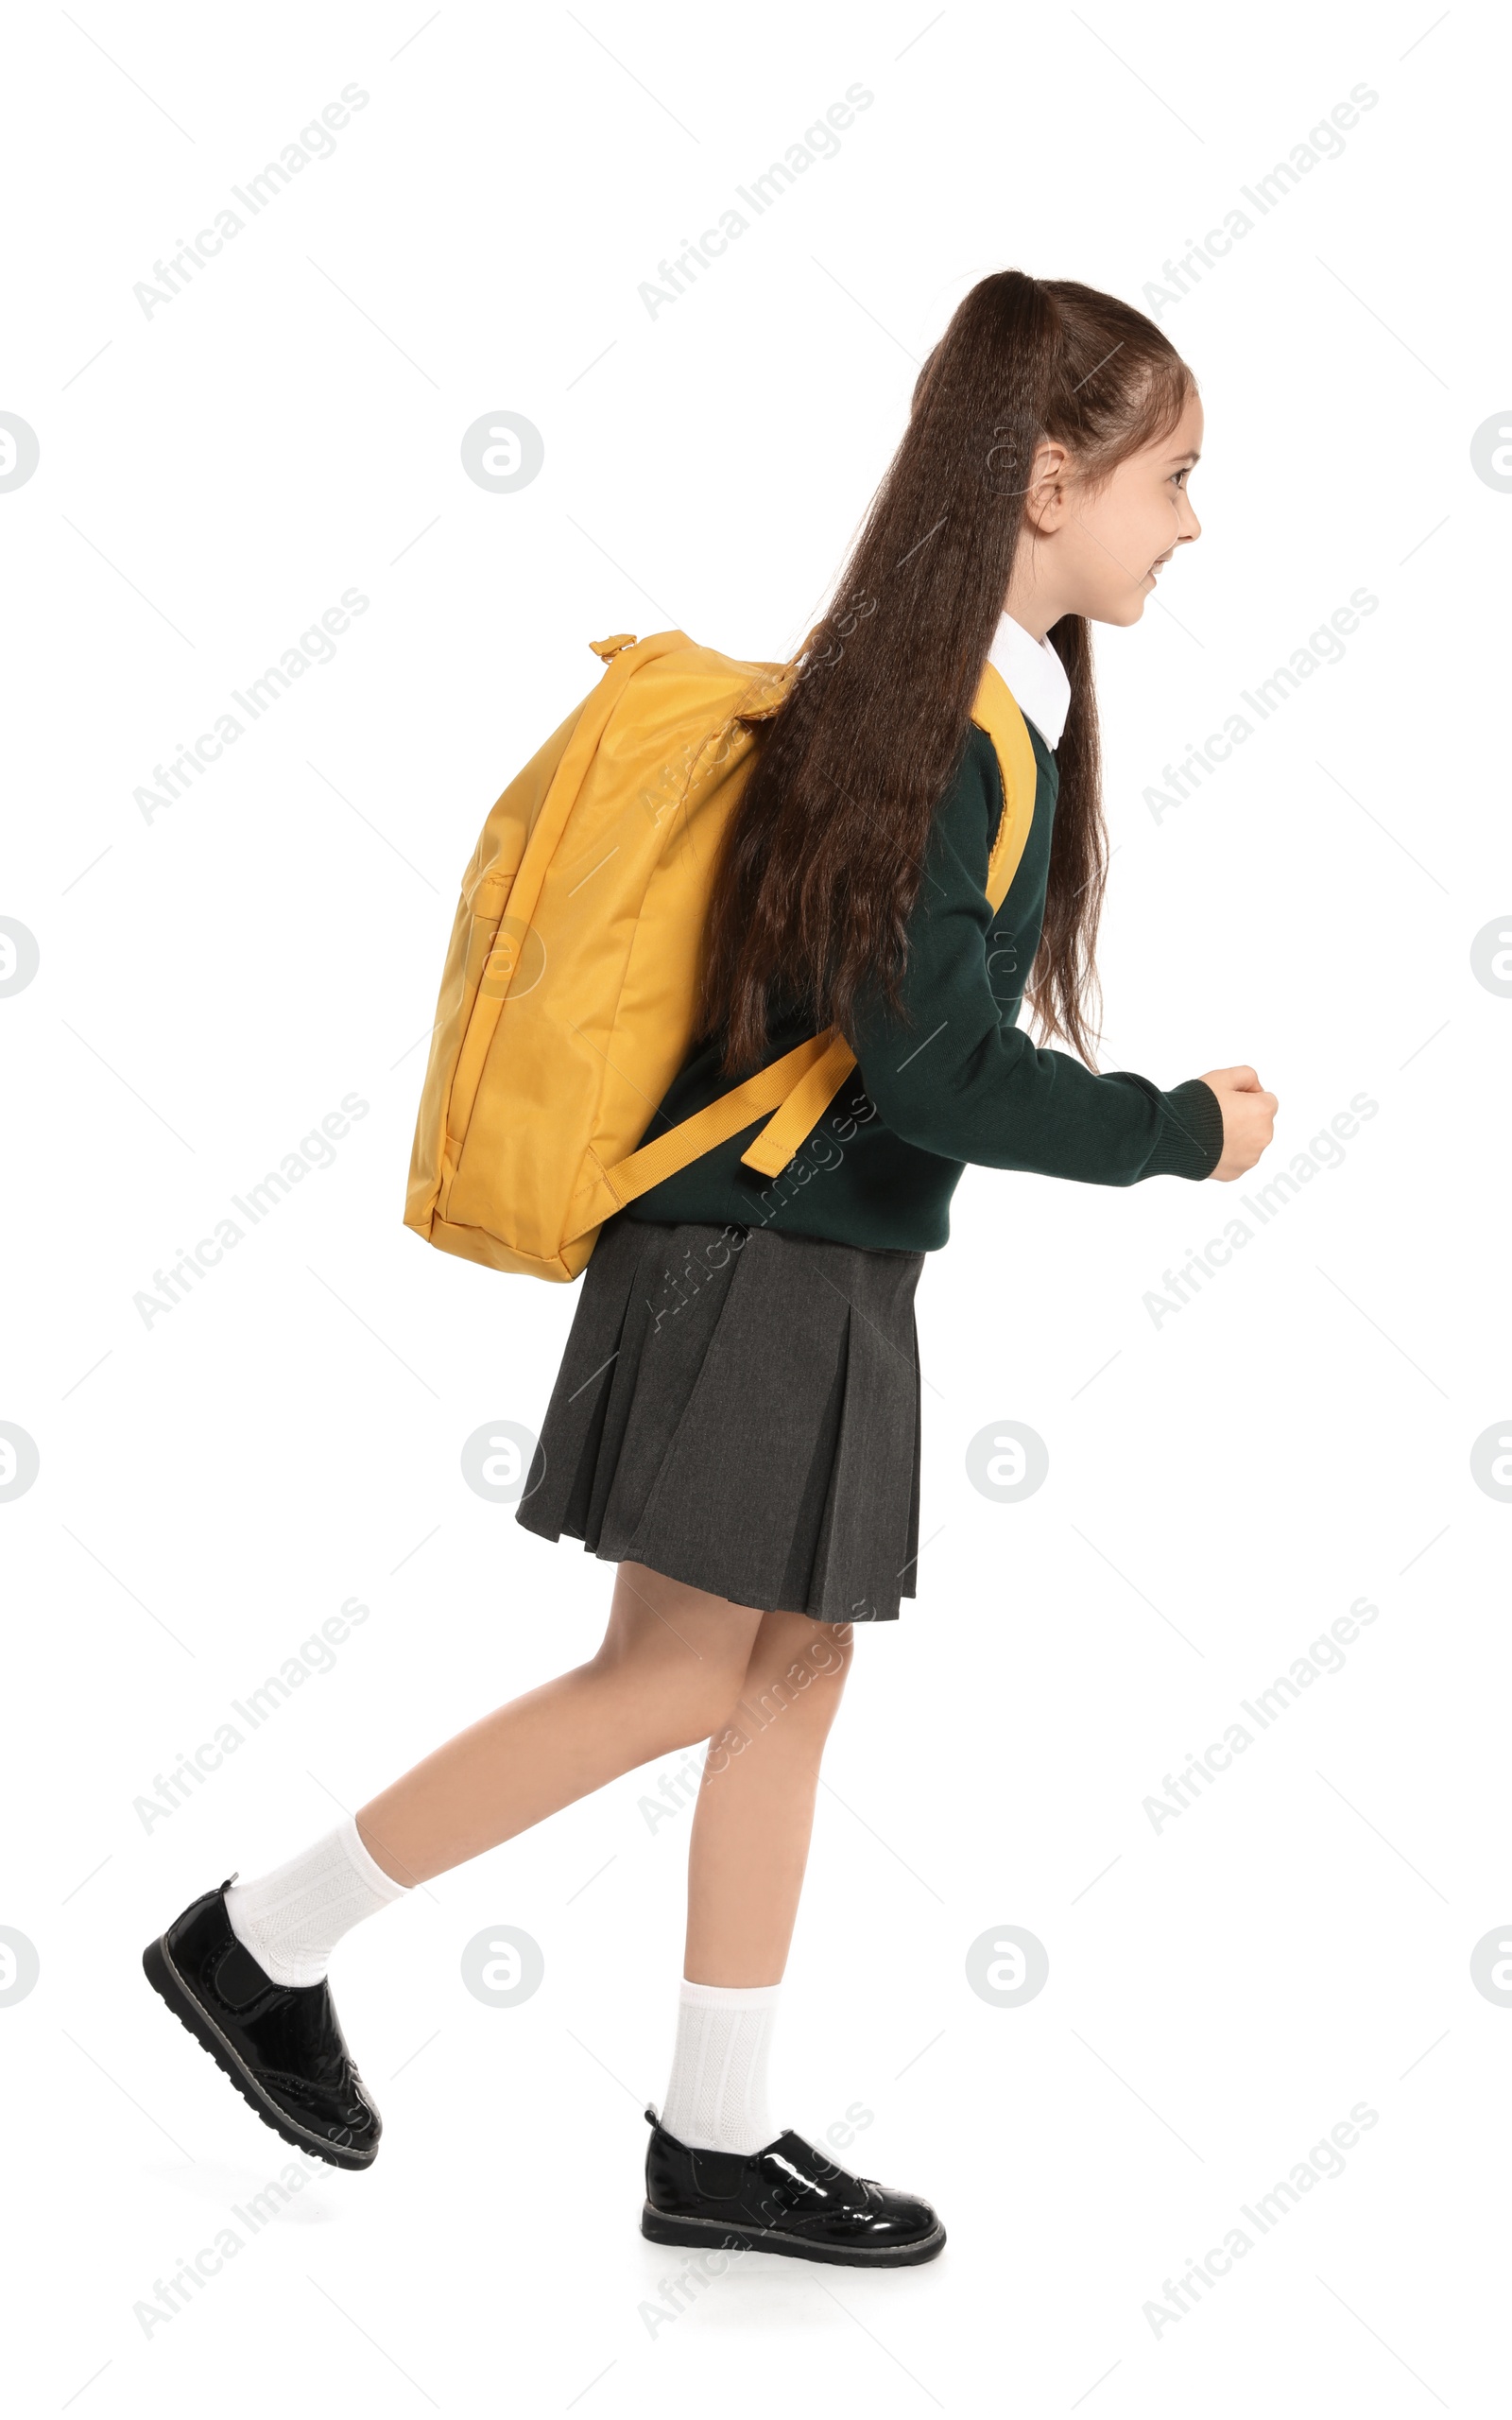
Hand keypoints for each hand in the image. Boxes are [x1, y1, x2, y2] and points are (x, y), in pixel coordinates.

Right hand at [1200, 1065, 1277, 1180]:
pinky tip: (1209, 1146)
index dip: (1247, 1096)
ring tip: (1211, 1132)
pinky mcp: (1236, 1172)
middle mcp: (1263, 1136)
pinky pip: (1236, 1159)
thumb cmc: (1197, 1105)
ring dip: (1238, 1137)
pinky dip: (1227, 1154)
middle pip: (1260, 1123)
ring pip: (1249, 1143)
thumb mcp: (1221, 1076)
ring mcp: (1250, 1157)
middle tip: (1218, 1115)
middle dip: (1245, 1118)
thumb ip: (1246, 1075)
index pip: (1267, 1100)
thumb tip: (1255, 1088)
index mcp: (1263, 1111)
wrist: (1174, 1135)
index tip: (1228, 1099)